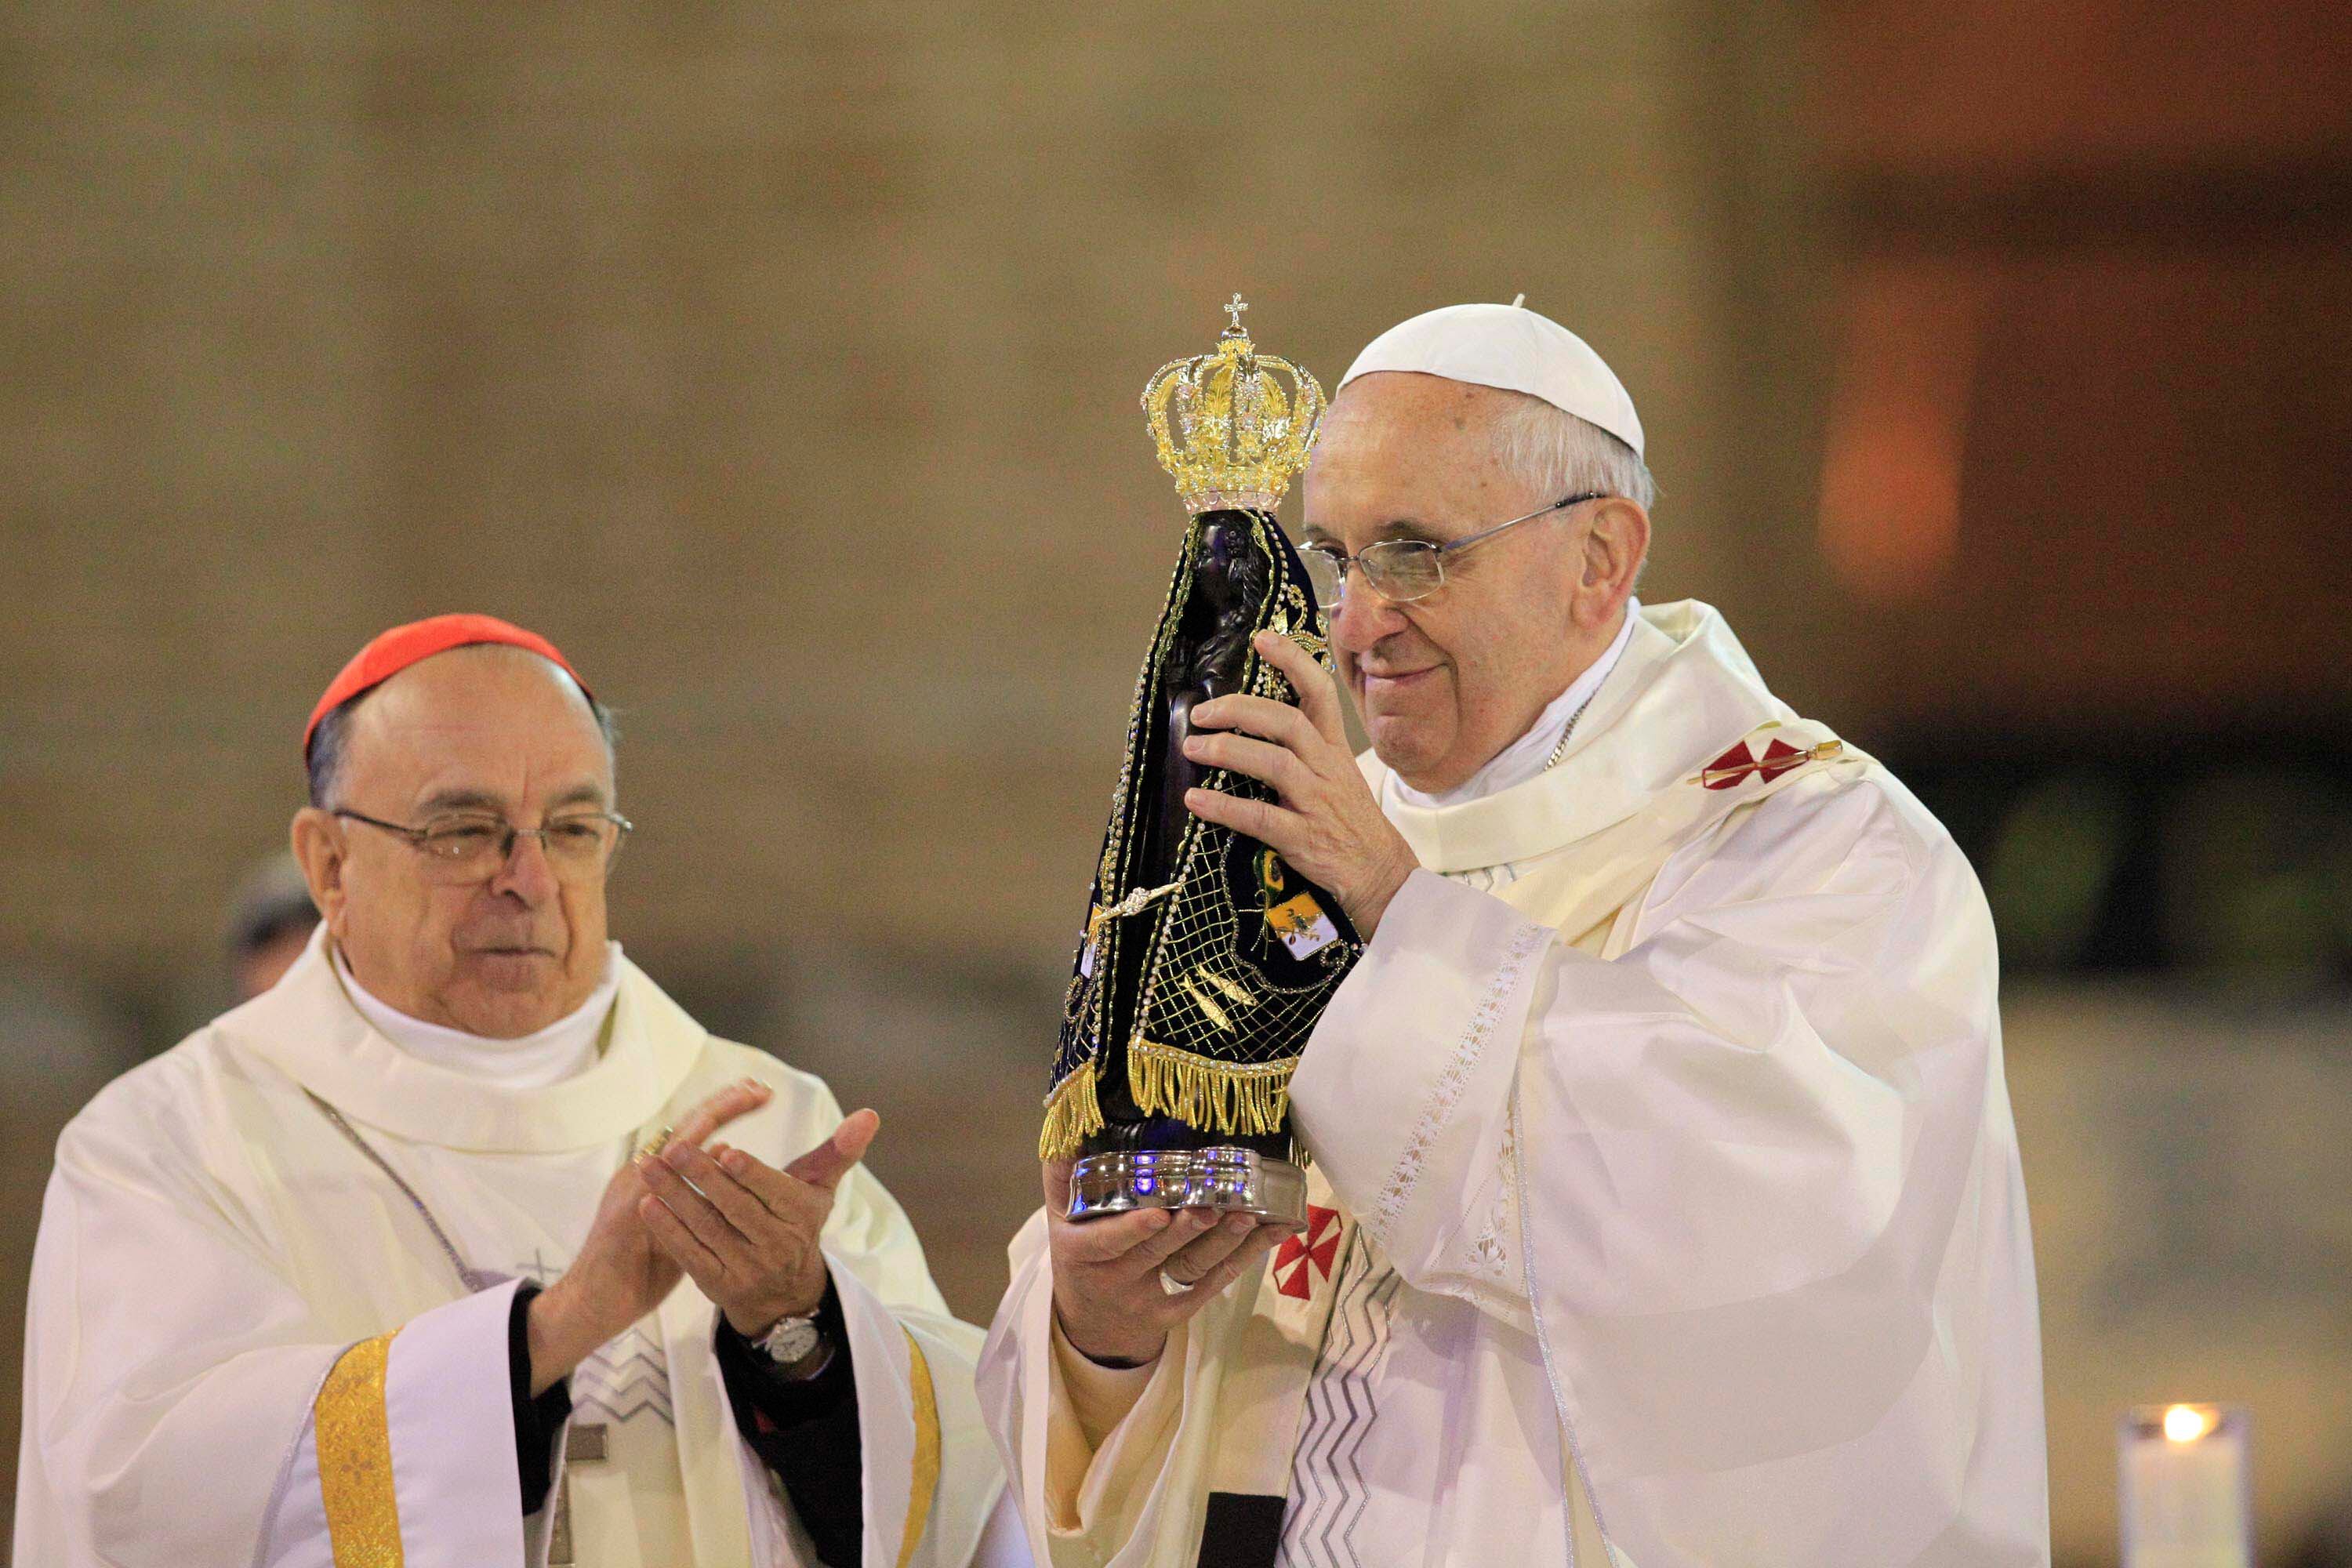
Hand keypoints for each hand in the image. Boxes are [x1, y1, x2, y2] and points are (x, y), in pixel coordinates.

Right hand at [529, 1078, 772, 1393]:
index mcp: (652, 1178)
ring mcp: (630, 1190)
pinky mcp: (626, 1214)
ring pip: (673, 1145)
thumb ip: (696, 1198)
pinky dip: (687, 1165)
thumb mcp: (675, 1229)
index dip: (723, 1111)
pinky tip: (717, 1152)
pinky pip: (659, 1182)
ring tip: (741, 1096)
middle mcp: (640, 1174)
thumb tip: (723, 1163)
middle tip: (757, 1085)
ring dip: (709, 1119)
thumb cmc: (636, 1271)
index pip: (692, 1135)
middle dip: (723, 1104)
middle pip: (685, 1128)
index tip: (756, 1093)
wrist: (591, 1306)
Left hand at [635, 1108, 880, 1338]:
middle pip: (735, 1208)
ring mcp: (746, 1269)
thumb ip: (838, 1151)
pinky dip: (667, 1230)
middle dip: (703, 1177)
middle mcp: (776, 1246)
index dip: (750, 1174)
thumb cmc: (797, 1224)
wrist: (786, 1294)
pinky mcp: (718, 1285)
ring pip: (706, 1228)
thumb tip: (870, 1114)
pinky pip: (690, 1255)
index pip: (775, 1193)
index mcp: (801, 1217)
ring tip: (649, 1167)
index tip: (726, 1150)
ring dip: (674, 1197)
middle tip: (674, 1148)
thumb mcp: (819, 1189)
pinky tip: (647, 1205)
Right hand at [1043, 1158, 1294, 1366]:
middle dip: (1186, 1231)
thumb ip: (1061, 1174)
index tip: (1158, 1212)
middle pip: (1156, 1254)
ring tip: (1250, 1216)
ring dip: (1224, 1243)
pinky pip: (1213, 1283)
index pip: (1107, 1242)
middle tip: (1213, 1206)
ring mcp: (1151, 1297)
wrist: (1093, 1322)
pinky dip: (1243, 1257)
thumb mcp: (1060, 1219)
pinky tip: (1270, 1232)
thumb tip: (1067, 1122)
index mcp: (1083, 1253)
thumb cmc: (1080, 1253)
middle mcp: (1117, 1278)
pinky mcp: (1179, 1308)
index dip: (1132, 1230)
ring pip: (1191, 1268)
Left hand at [1183, 629, 1419, 935]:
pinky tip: (1196, 801)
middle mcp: (1327, 768)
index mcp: (1334, 748)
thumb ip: (1305, 748)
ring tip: (1192, 748)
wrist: (1379, 874)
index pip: (1319, 692)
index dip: (1292, 661)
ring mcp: (1317, 802)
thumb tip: (1251, 724)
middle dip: (1240, 709)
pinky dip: (1224, 808)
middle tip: (1201, 712)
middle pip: (1286, 721)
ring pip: (1273, 763)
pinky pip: (1260, 817)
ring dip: (1228, 750)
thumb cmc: (1349, 822)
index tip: (1261, 639)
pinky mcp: (1304, 838)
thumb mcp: (1337, 774)